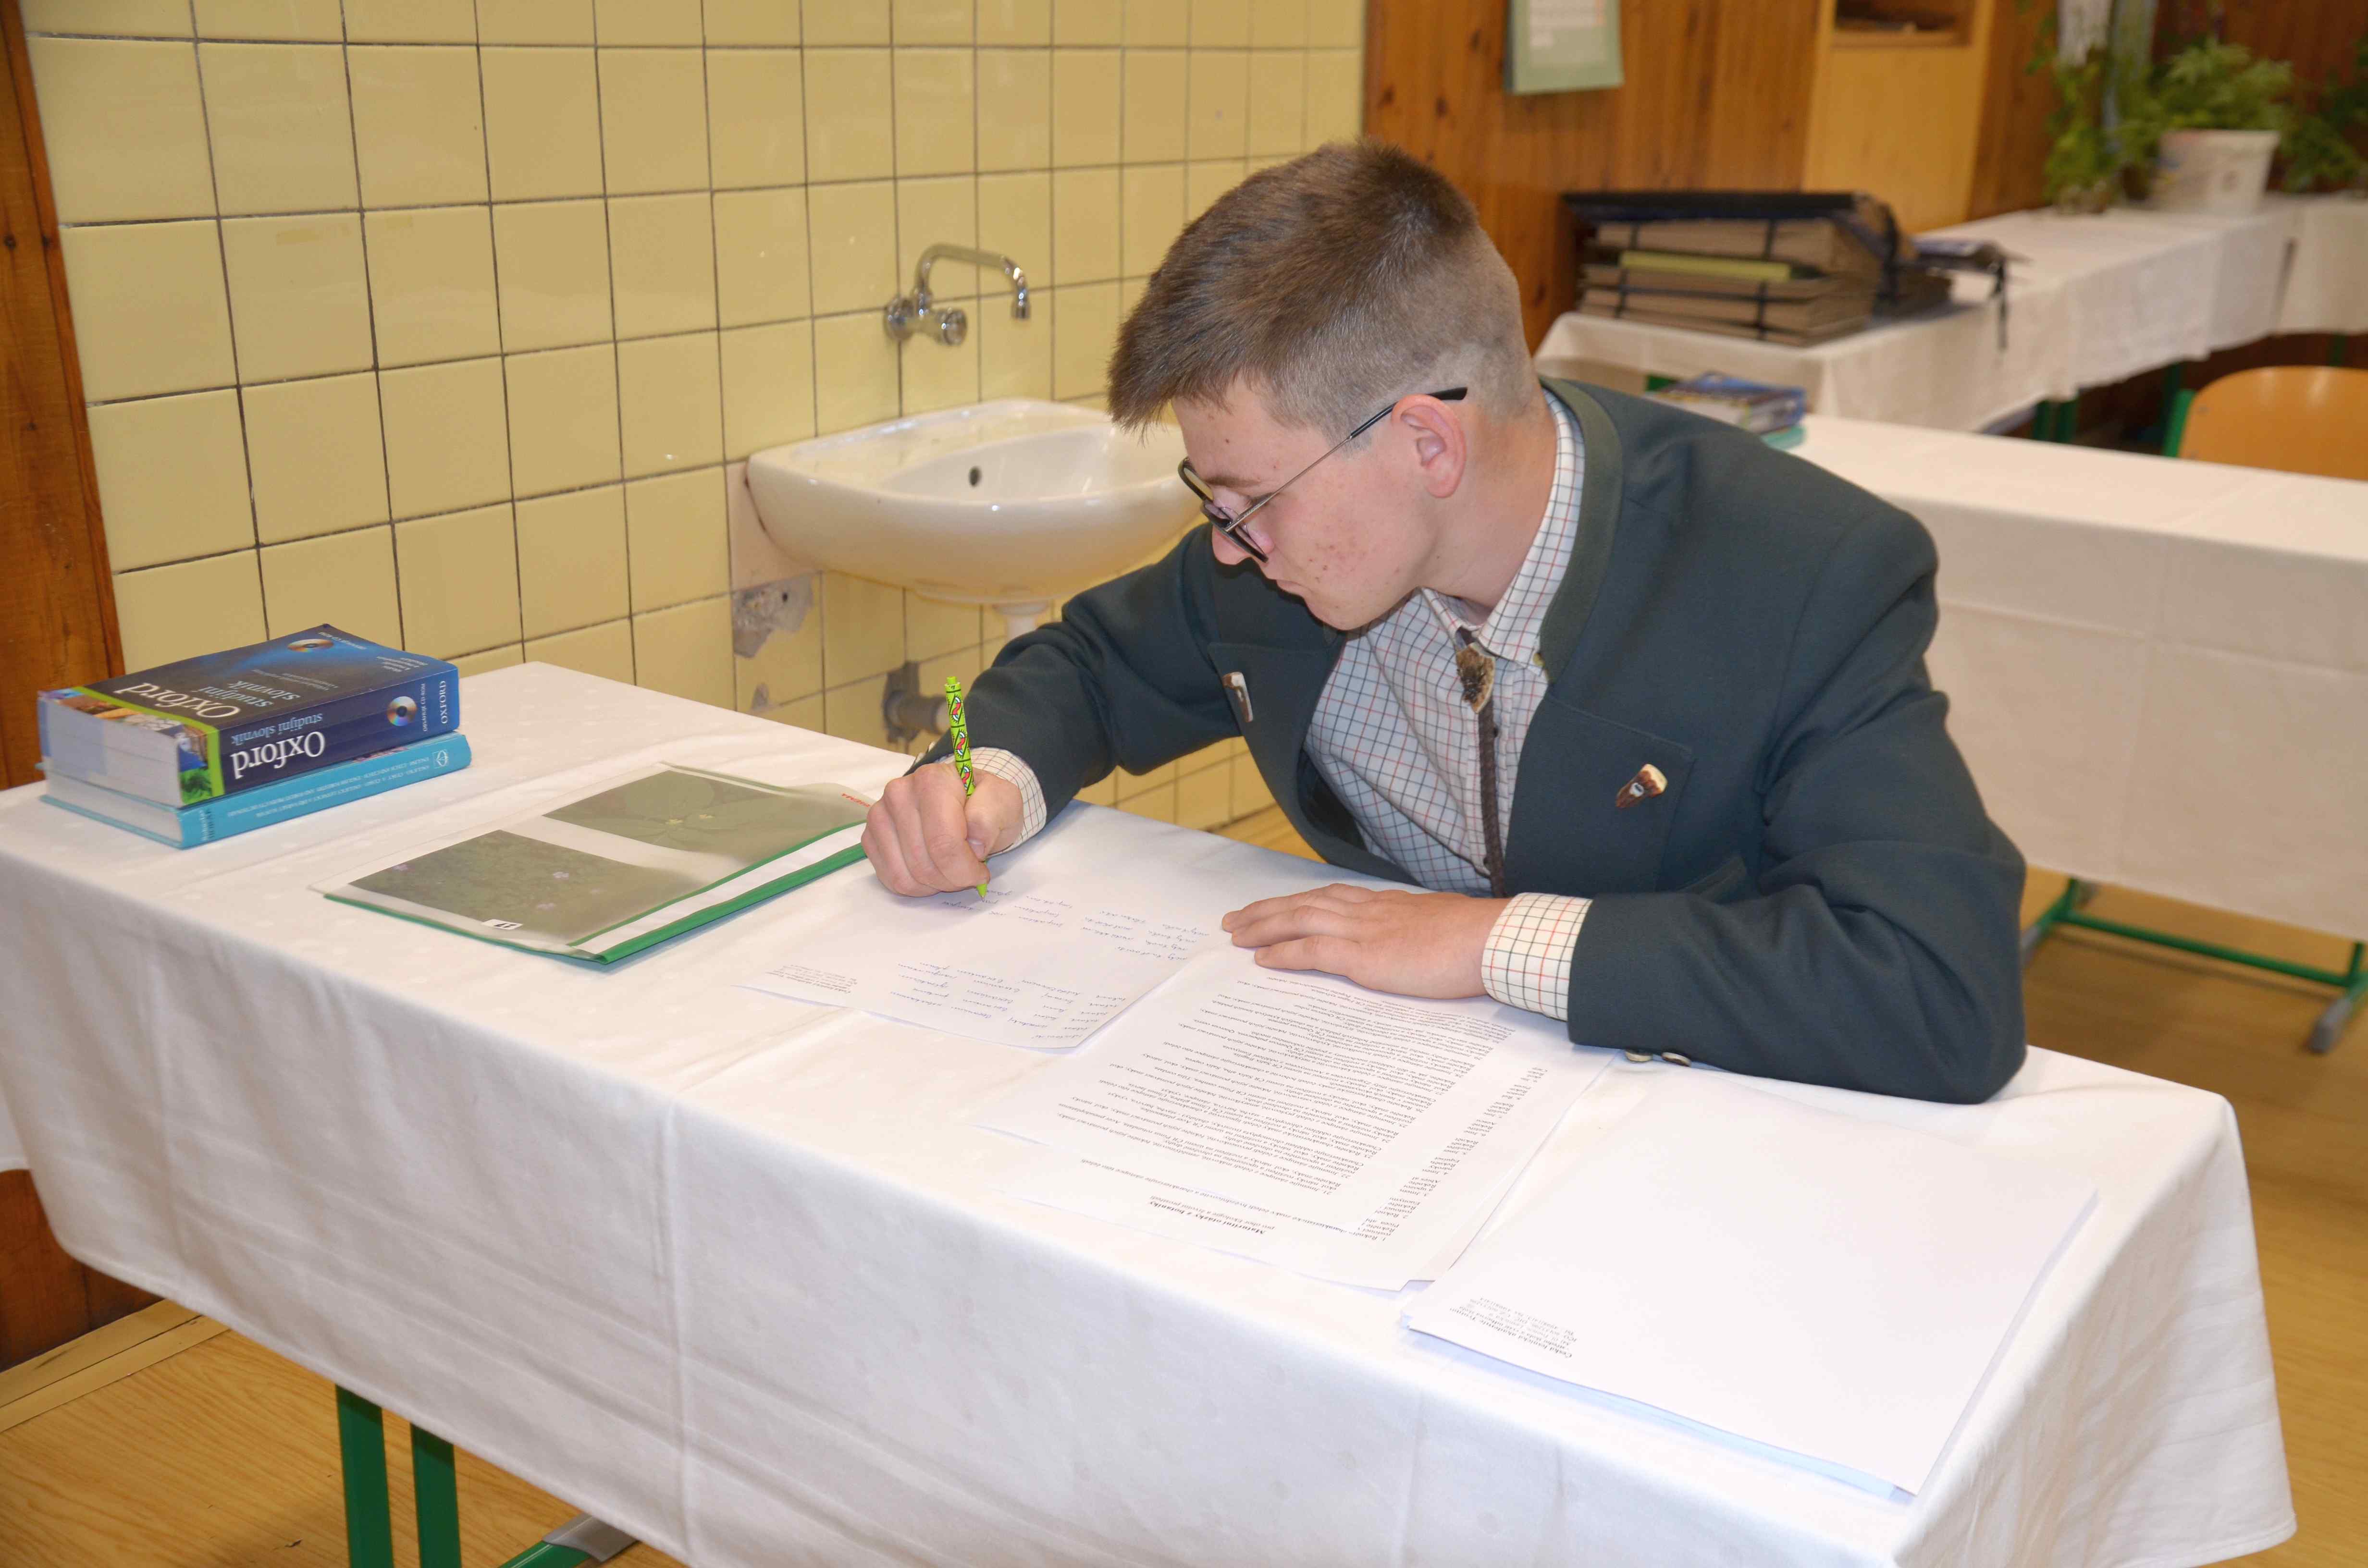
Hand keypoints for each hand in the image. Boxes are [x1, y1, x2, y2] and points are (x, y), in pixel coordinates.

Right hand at [863, 763, 1023, 895]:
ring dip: (935, 884)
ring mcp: (880, 816)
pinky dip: (917, 886)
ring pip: (906, 876)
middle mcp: (898, 793)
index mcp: (932, 781)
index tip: (981, 871)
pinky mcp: (871, 837)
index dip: (966, 869)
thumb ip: (991, 817)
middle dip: (953, 879)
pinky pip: (891, 879)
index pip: (944, 844)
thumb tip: (973, 843)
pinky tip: (933, 871)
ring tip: (952, 869)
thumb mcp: (1004, 803)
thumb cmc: (984, 804)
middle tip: (968, 872)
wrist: (965, 801)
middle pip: (924, 864)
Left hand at [1220, 885, 1508, 998]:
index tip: (1276, 906)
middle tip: (1237, 918)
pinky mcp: (1364, 957)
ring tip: (1237, 934)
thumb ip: (1421, 930)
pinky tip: (1262, 959)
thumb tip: (1421, 939)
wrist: (1490, 939)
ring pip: (1299, 920)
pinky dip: (1283, 953)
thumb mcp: (1442, 925)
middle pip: (1305, 903)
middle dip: (1267, 910)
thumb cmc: (1476, 938)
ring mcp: (1364, 931)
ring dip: (1263, 926)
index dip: (1298, 901)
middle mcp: (1368, 911)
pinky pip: (1312, 951)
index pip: (1331, 898)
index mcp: (1387, 905)